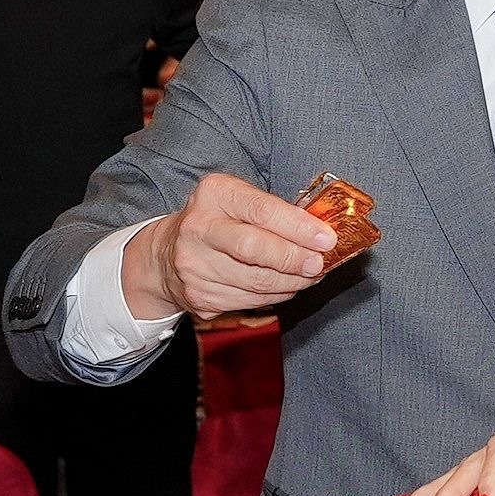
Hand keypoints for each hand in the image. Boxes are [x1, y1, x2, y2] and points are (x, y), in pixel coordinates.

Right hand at [122, 172, 340, 319]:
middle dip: (294, 259)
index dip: (299, 227)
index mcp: (214, 194)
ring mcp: (194, 266)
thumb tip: (321, 234)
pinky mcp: (199, 297)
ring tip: (310, 275)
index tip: (326, 239)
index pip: (261, 210)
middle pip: (254, 249)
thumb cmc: (218, 220)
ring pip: (256, 282)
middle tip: (319, 263)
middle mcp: (198, 229)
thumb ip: (276, 211)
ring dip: (292, 281)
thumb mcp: (239, 199)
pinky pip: (250, 301)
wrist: (167, 254)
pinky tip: (286, 285)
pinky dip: (276, 295)